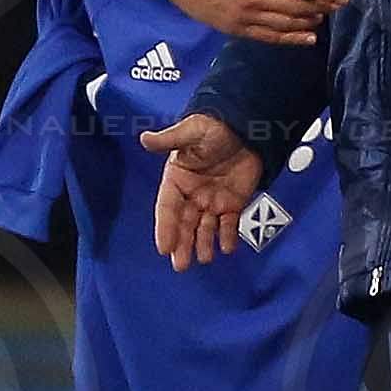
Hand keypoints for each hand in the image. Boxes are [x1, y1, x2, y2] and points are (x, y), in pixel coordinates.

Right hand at [143, 113, 260, 268]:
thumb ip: (169, 140)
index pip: (167, 207)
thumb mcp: (191, 131)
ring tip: (204, 258)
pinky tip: (227, 247)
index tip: (164, 246)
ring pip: (204, 227)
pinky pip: (228, 224)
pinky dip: (227, 236)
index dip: (165, 227)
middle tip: (180, 264)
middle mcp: (192, 193)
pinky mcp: (232, 203)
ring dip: (203, 244)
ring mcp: (212, 200)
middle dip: (182, 244)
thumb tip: (144, 139)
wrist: (246, 127)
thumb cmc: (215, 126)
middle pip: (184, 223)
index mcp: (177, 178)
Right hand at [169, 0, 345, 42]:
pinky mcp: (235, 28)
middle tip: (337, 8)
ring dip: (307, 23)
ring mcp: (245, 17)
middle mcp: (256, 0)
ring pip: (285, 25)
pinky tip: (304, 39)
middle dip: (320, 8)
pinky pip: (268, 37)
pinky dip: (289, 39)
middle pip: (297, 8)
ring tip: (322, 20)